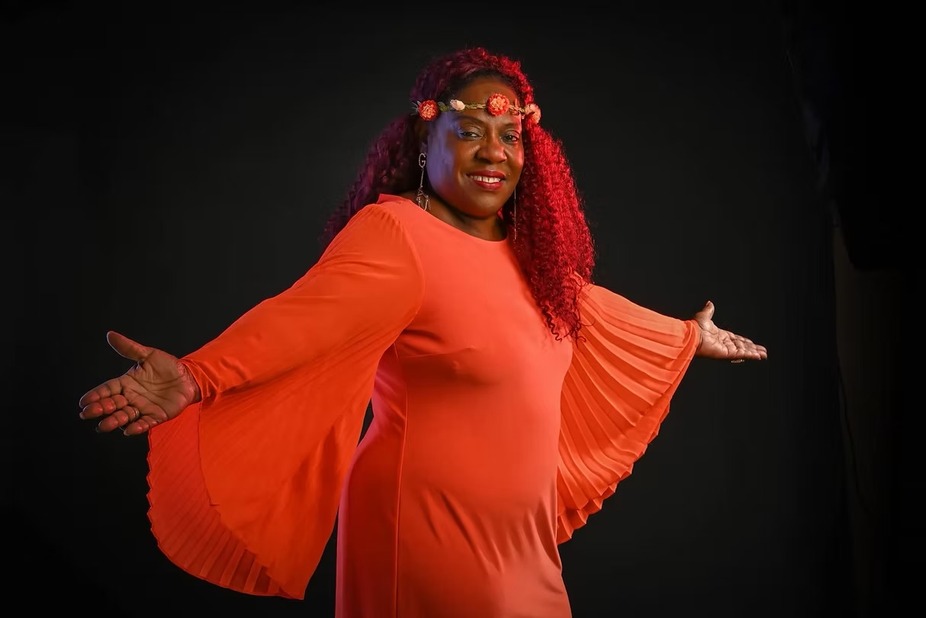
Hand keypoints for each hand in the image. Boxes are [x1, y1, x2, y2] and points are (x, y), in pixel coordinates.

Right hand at [78, 331, 199, 435]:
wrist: (189, 376)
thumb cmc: (168, 366)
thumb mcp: (148, 355)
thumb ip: (129, 348)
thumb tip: (110, 335)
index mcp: (126, 383)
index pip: (107, 390)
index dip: (95, 395)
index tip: (83, 402)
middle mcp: (132, 397)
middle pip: (112, 405)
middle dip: (100, 409)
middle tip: (89, 413)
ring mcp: (143, 408)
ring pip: (124, 417)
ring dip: (114, 421)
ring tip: (103, 425)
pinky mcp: (156, 416)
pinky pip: (145, 423)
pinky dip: (137, 427)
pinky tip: (129, 430)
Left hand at [693, 301, 766, 361]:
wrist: (690, 335)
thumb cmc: (695, 327)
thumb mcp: (704, 316)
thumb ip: (709, 310)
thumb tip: (709, 303)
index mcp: (720, 336)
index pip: (736, 339)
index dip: (745, 342)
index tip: (752, 343)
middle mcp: (724, 344)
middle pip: (742, 346)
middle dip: (752, 349)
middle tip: (762, 351)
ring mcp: (725, 349)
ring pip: (743, 351)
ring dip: (754, 353)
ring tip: (763, 355)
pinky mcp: (726, 353)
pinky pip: (741, 354)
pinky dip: (750, 355)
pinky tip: (758, 356)